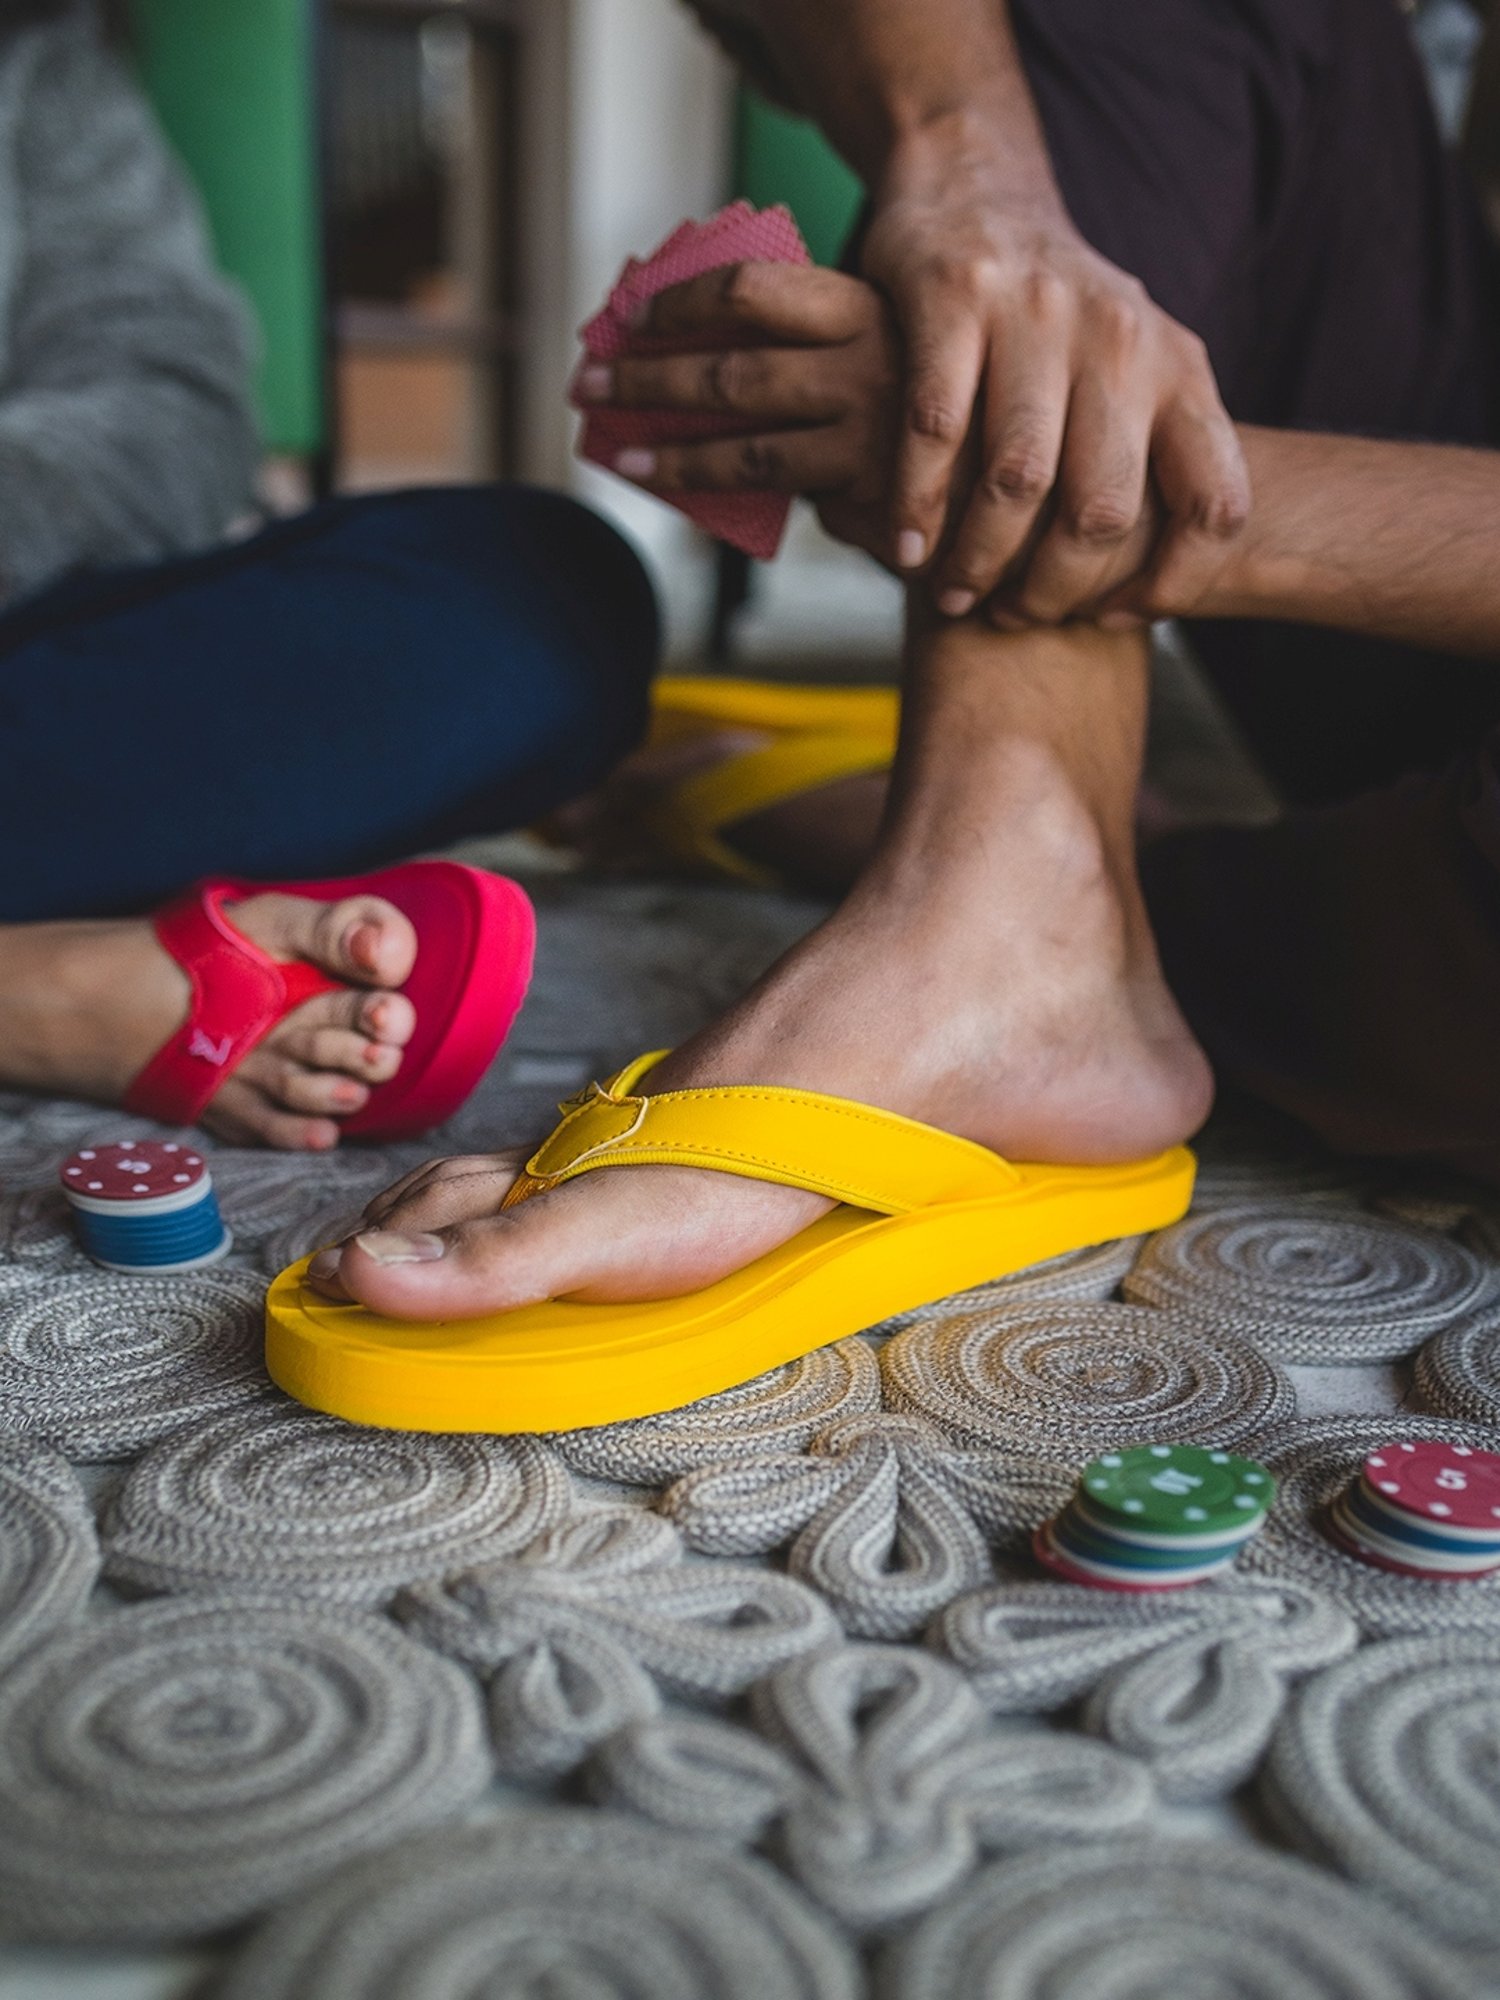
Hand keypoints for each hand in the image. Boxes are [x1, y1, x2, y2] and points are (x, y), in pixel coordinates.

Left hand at [574, 261, 900, 560]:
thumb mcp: (877, 354)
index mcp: (864, 305)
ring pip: (742, 441)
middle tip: (587, 383)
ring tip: (620, 452)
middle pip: (731, 367)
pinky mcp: (867, 487)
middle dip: (648, 377)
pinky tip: (674, 485)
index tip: (627, 316)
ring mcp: (870, 427)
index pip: (752, 288)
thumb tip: (696, 353)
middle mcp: (869, 359)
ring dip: (669, 448)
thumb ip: (808, 349)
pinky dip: (713, 487)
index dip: (679, 301)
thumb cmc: (919, 418)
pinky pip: (770, 487)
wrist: (995, 494)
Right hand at [861, 122, 1250, 624]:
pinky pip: (935, 428)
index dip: (1171, 583)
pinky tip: (904, 543)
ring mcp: (1039, 311)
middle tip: (1013, 617)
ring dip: (978, 558)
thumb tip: (1138, 593)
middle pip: (1103, 510)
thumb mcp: (1125, 372)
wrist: (975, 185)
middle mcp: (1121, 337)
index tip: (1112, 618)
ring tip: (951, 593)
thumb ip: (1141, 460)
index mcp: (1179, 368)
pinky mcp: (956, 293)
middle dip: (1053, 588)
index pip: (1213, 503)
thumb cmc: (1049, 318)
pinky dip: (915, 503)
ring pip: (1017, 479)